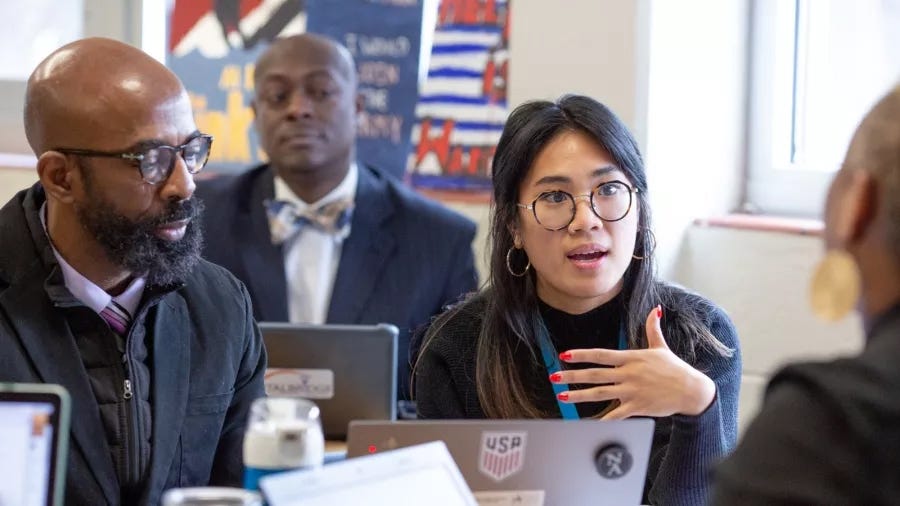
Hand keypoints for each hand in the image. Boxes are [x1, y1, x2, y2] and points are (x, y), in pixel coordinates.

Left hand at [551, 305, 715, 418]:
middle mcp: (628, 373)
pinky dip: (602, 420)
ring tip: (562, 397)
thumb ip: (653, 328)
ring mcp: (632, 391)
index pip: (600, 355)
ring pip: (599, 393)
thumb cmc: (675, 368)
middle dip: (572, 376)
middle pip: (594, 374)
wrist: (691, 390)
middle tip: (554, 378)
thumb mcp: (661, 347)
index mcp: (631, 358)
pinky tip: (588, 424)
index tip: (564, 355)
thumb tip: (655, 308)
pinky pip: (616, 414)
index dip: (581, 354)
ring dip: (579, 395)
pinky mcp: (638, 406)